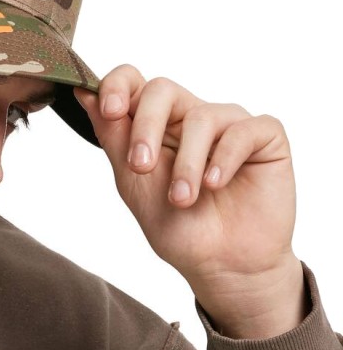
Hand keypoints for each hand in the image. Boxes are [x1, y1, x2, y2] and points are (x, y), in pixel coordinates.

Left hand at [74, 65, 307, 338]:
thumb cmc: (178, 226)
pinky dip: (225, 158)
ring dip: (186, 163)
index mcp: (155, 122)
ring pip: (202, 115)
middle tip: (141, 167)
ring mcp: (228, 124)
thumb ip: (113, 136)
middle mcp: (190, 116)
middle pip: (161, 90)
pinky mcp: (265, 137)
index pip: (132, 81)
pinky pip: (244, 130)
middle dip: (146, 127)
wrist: (223, 267)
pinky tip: (215, 185)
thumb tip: (84, 91)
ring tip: (182, 199)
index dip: (117, 86)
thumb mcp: (133, 182)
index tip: (108, 111)